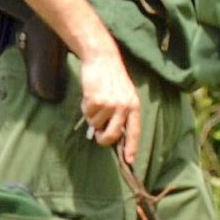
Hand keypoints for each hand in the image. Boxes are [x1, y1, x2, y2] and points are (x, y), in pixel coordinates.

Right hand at [77, 43, 142, 162]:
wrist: (102, 58)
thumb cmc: (112, 78)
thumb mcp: (124, 94)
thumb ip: (121, 113)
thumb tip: (111, 134)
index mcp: (134, 105)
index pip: (134, 131)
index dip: (131, 147)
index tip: (129, 160)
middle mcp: (124, 106)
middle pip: (112, 135)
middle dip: (103, 139)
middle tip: (97, 136)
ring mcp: (110, 104)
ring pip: (95, 124)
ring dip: (92, 116)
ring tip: (96, 100)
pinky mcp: (96, 100)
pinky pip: (87, 113)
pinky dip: (86, 107)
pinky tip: (91, 94)